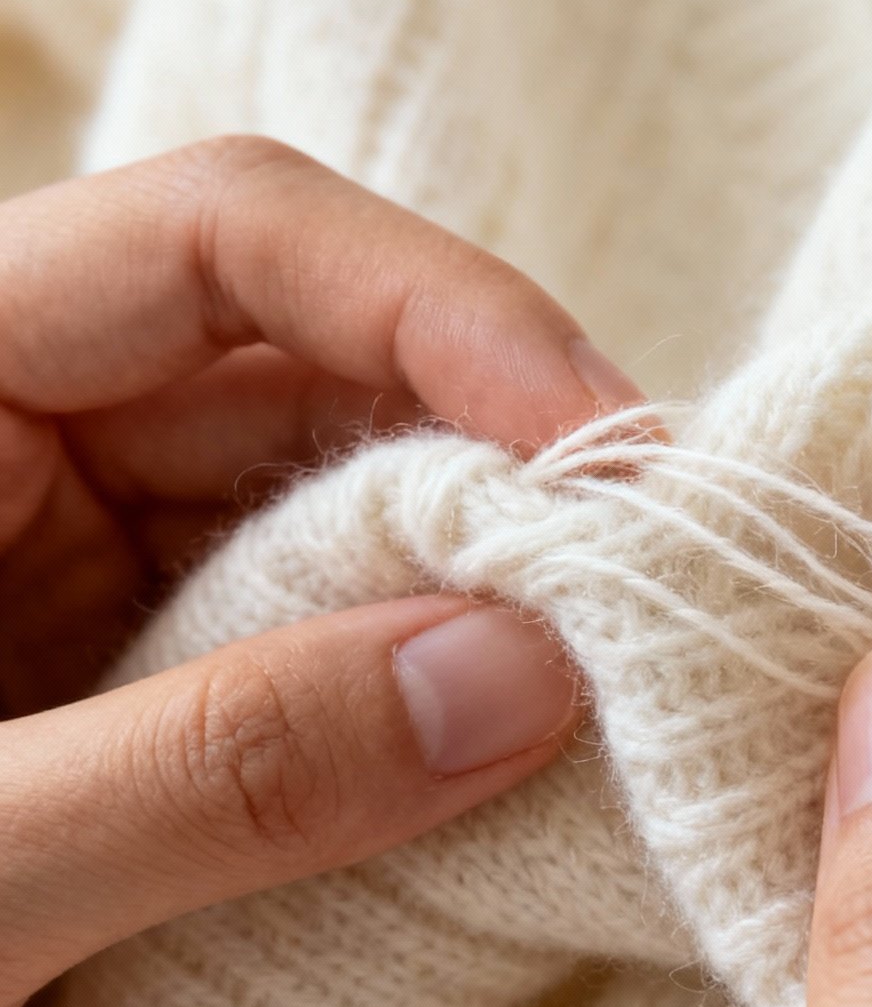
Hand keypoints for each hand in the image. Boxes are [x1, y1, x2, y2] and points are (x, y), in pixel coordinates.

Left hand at [0, 137, 641, 1006]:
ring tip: (625, 675)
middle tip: (671, 583)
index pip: (219, 236)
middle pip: (313, 360)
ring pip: (338, 500)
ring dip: (484, 576)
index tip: (604, 452)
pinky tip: (517, 748)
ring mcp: (80, 564)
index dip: (438, 305)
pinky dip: (427, 685)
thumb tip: (527, 676)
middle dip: (499, 453)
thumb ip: (214, 769)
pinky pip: (319, 637)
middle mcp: (16, 439)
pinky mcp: (134, 688)